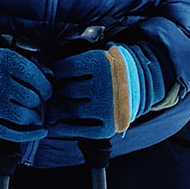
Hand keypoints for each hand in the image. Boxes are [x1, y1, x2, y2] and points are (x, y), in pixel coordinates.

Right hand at [0, 42, 52, 145]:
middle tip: (31, 102)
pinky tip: (40, 131)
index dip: (45, 88)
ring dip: (32, 117)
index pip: (36, 79)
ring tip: (29, 113)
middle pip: (32, 100)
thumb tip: (51, 76)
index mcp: (3, 61)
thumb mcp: (6, 55)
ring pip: (26, 117)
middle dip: (36, 102)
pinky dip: (32, 134)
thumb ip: (29, 62)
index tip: (44, 92)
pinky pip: (16, 134)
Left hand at [44, 41, 175, 139]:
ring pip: (71, 109)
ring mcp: (108, 107)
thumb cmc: (112, 70)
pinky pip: (80, 130)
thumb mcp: (98, 58)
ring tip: (56, 106)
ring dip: (59, 108)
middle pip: (67, 90)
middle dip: (57, 92)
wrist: (143, 84)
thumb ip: (74, 66)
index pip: (65, 69)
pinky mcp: (109, 126)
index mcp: (101, 63)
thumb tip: (47, 80)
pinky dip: (65, 128)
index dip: (55, 73)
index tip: (55, 75)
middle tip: (55, 93)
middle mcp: (105, 85)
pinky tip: (56, 125)